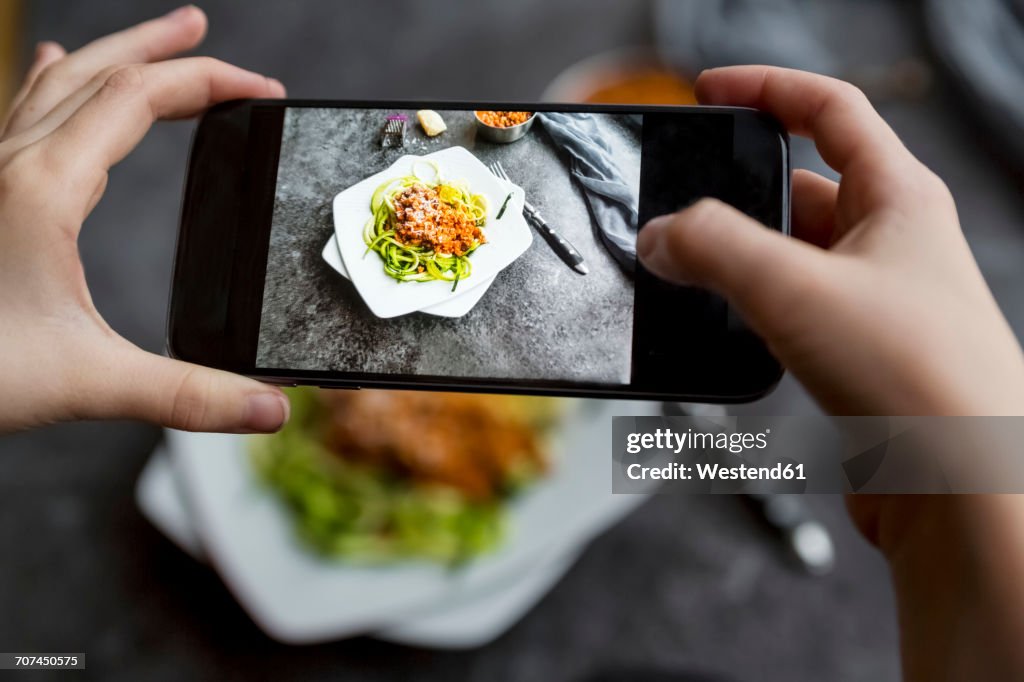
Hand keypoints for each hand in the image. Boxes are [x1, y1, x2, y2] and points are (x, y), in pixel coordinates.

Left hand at [0, 6, 289, 433]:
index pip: (139, 98)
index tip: (262, 93)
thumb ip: (188, 396)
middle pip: (96, 72)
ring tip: (148, 43)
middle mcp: (11, 165)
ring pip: (55, 87)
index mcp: (44, 187)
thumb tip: (271, 408)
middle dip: (157, 46)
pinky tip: (50, 73)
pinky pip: (19, 114)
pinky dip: (52, 84)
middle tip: (201, 28)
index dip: (209, 83)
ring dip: (108, 57)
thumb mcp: (88, 383)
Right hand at [639, 65, 1023, 418]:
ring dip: (738, 263)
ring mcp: (873, 300)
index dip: (765, 88)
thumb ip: (714, 249)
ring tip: (693, 277)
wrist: (959, 485)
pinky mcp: (854, 353)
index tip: (709, 92)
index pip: (829, 110)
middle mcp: (890, 242)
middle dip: (736, 197)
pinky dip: (750, 311)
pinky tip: (724, 330)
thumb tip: (662, 235)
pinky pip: (788, 310)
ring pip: (788, 256)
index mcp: (897, 197)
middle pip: (798, 189)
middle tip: (681, 212)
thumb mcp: (796, 288)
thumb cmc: (917, 377)